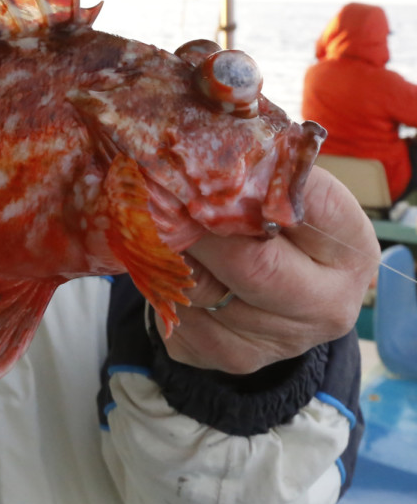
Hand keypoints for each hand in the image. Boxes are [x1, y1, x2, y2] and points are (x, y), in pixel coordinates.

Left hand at [159, 167, 379, 373]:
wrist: (271, 295)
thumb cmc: (274, 227)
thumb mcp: (282, 195)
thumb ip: (257, 174)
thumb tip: (202, 146)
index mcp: (350, 247)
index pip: (303, 205)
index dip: (248, 184)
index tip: (208, 168)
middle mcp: (328, 302)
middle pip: (252, 262)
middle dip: (197, 226)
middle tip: (161, 196)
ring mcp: (282, 339)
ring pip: (203, 289)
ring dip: (168, 253)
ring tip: (153, 223)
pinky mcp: (235, 357)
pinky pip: (180, 316)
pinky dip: (160, 285)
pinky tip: (164, 265)